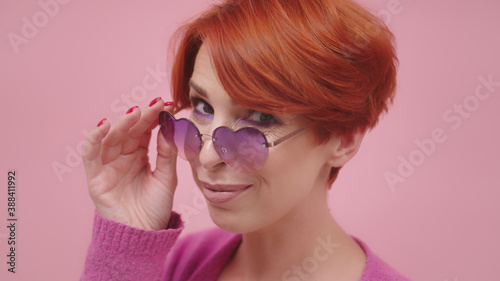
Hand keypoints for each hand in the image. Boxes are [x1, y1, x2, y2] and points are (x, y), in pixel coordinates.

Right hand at [82, 98, 177, 229]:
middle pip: (130, 131)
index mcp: (139, 155)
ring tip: (135, 113)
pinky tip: (103, 125)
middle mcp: (122, 157)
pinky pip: (91, 154)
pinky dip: (94, 139)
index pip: (145, 131)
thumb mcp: (166, 177)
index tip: (168, 104)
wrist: (142, 236)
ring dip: (122, 124)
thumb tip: (171, 125)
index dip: (154, 117)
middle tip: (156, 105)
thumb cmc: (155, 208)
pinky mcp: (95, 177)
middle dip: (142, 117)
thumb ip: (167, 153)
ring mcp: (108, 165)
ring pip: (111, 138)